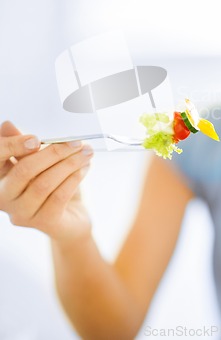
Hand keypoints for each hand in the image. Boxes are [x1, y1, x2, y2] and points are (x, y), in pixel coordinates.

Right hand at [0, 122, 93, 243]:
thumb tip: (7, 125)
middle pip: (24, 170)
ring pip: (44, 183)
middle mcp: (5, 198)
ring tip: (85, 152)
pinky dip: (74, 178)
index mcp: (0, 178)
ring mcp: (22, 213)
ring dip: (69, 164)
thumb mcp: (40, 162)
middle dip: (53, 152)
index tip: (36, 139)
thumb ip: (25, 145)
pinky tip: (85, 168)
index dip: (12, 146)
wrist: (71, 219)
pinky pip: (59, 196)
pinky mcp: (44, 223)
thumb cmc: (54, 186)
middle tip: (76, 142)